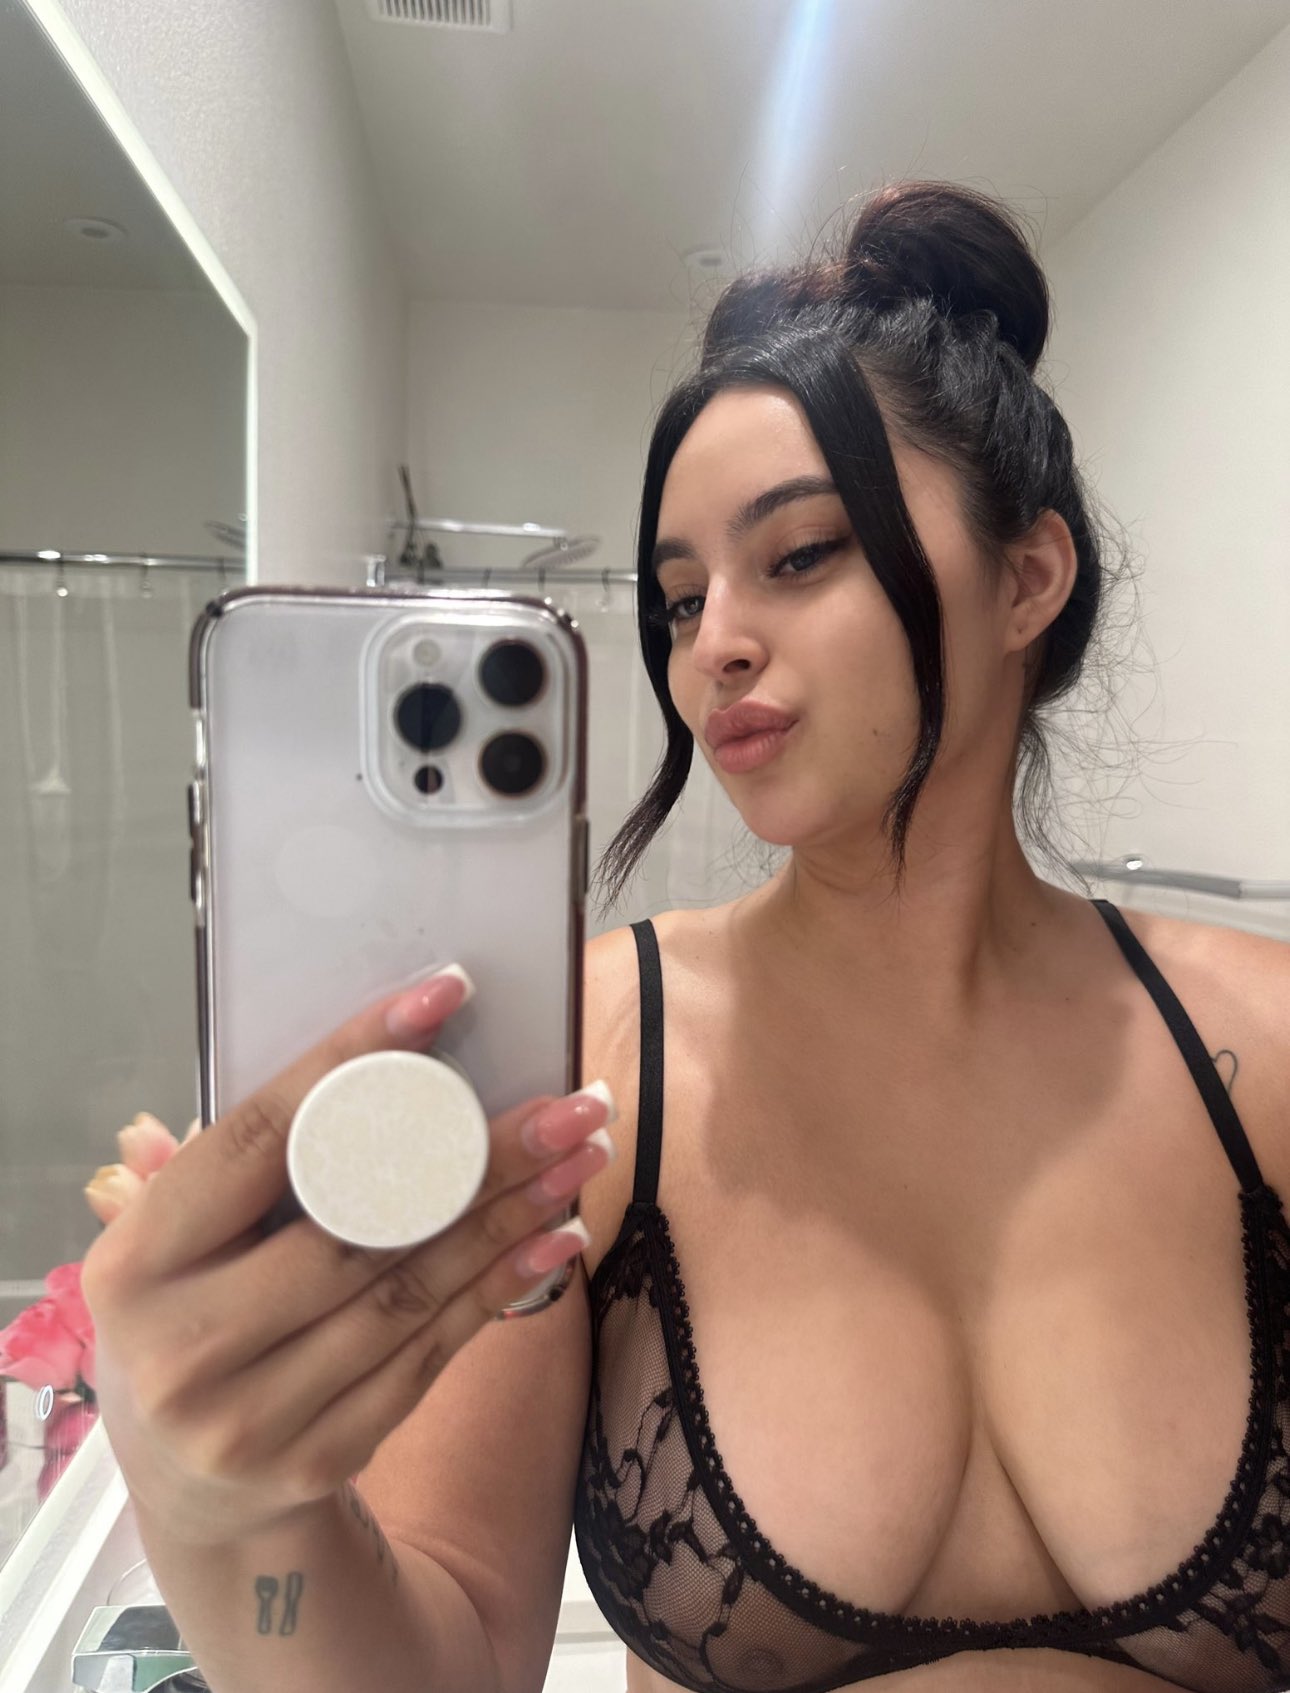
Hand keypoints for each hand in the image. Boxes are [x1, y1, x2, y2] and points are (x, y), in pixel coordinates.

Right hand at [80, 969, 613, 1547]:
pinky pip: (431, 1354)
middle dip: (478, 1156)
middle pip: (356, 1227)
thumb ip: (205, 1166)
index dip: (352, 1062)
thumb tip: (239, 1096)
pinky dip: (500, 1287)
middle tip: (570, 1103)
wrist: (191, 1489)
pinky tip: (558, 1234)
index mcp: (136, 1264)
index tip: (444, 995)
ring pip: (409, 1291)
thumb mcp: (169, 1244)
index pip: (258, 1140)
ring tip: (583, 1153)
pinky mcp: (322, 1455)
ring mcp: (252, 1415)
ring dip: (511, 1215)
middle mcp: (184, 1346)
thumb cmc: (189, 1318)